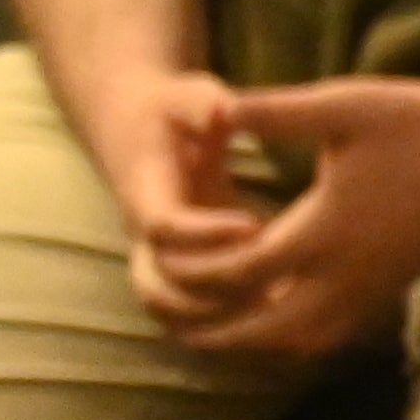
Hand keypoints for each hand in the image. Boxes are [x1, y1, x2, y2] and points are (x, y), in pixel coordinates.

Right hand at [92, 68, 256, 319]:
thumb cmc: (175, 110)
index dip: (204, 233)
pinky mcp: (176, 268)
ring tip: (276, 307)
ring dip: (214, 316)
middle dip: (212, 288)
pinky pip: (184, 312)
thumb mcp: (188, 96)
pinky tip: (275, 316)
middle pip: (158, 281)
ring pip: (166, 306)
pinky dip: (218, 323)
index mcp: (146, 193)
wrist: (145, 131)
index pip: (163, 226)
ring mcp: (155, 255)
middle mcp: (143, 233)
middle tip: (275, 281)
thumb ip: (202, 104)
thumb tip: (223, 110)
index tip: (256, 225)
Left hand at [145, 77, 419, 359]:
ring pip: (293, 343)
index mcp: (321, 233)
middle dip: (208, 328)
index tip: (165, 252)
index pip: (233, 275)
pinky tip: (273, 316)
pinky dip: (288, 337)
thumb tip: (213, 108)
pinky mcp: (388, 292)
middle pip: (257, 331)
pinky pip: (326, 337)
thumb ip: (272, 110)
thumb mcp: (342, 104)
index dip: (191, 268)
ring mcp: (370, 291)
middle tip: (168, 316)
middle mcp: (342, 276)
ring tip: (214, 323)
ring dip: (248, 340)